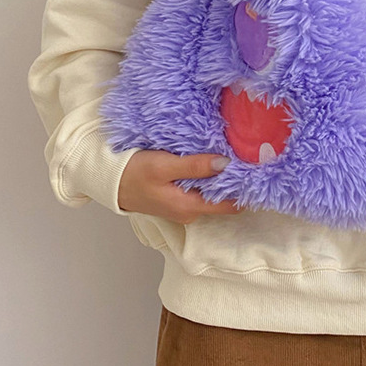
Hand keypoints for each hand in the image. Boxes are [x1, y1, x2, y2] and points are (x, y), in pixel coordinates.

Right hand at [118, 149, 244, 223]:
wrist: (107, 182)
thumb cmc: (133, 173)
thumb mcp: (164, 166)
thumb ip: (195, 166)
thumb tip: (226, 164)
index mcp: (189, 207)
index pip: (230, 205)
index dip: (245, 189)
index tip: (258, 170)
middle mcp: (189, 211)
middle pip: (222, 198)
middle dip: (235, 180)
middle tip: (251, 156)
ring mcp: (183, 205)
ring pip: (211, 192)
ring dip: (221, 177)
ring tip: (236, 154)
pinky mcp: (176, 197)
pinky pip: (199, 189)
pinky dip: (208, 176)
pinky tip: (213, 160)